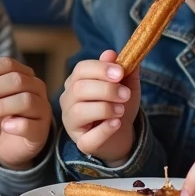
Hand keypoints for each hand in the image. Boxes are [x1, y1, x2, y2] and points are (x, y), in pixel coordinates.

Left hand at [0, 57, 50, 169]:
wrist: (3, 146)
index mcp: (20, 75)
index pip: (7, 64)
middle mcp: (35, 87)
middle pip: (17, 79)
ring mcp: (41, 108)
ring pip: (26, 100)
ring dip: (1, 105)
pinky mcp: (41, 130)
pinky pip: (30, 124)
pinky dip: (15, 124)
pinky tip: (4, 126)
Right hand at [59, 49, 137, 165]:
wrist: (123, 134)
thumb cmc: (119, 105)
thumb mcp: (126, 84)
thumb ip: (122, 69)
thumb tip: (111, 53)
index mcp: (76, 82)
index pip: (81, 69)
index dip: (100, 69)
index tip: (120, 72)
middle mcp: (68, 101)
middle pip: (79, 89)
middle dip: (106, 89)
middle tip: (125, 94)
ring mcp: (72, 123)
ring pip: (79, 111)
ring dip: (104, 108)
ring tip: (121, 110)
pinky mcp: (81, 143)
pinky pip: (87, 137)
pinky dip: (104, 129)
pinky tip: (116, 124)